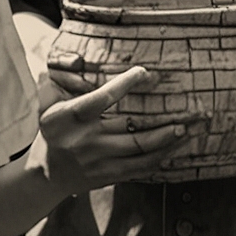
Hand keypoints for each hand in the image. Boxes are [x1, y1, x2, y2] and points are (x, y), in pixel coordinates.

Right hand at [28, 65, 198, 192]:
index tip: (144, 72)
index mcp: (68, 119)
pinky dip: (161, 157)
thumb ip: (54, 80)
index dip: (124, 85)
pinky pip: (140, 168)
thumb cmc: (50, 131)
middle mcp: (86, 141)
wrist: (45, 176)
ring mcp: (99, 161)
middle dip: (163, 120)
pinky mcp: (109, 176)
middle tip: (190, 109)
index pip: (100, 99)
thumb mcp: (45, 103)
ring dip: (169, 139)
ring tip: (190, 128)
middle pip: (131, 129)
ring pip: (141, 151)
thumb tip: (68, 59)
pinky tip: (177, 146)